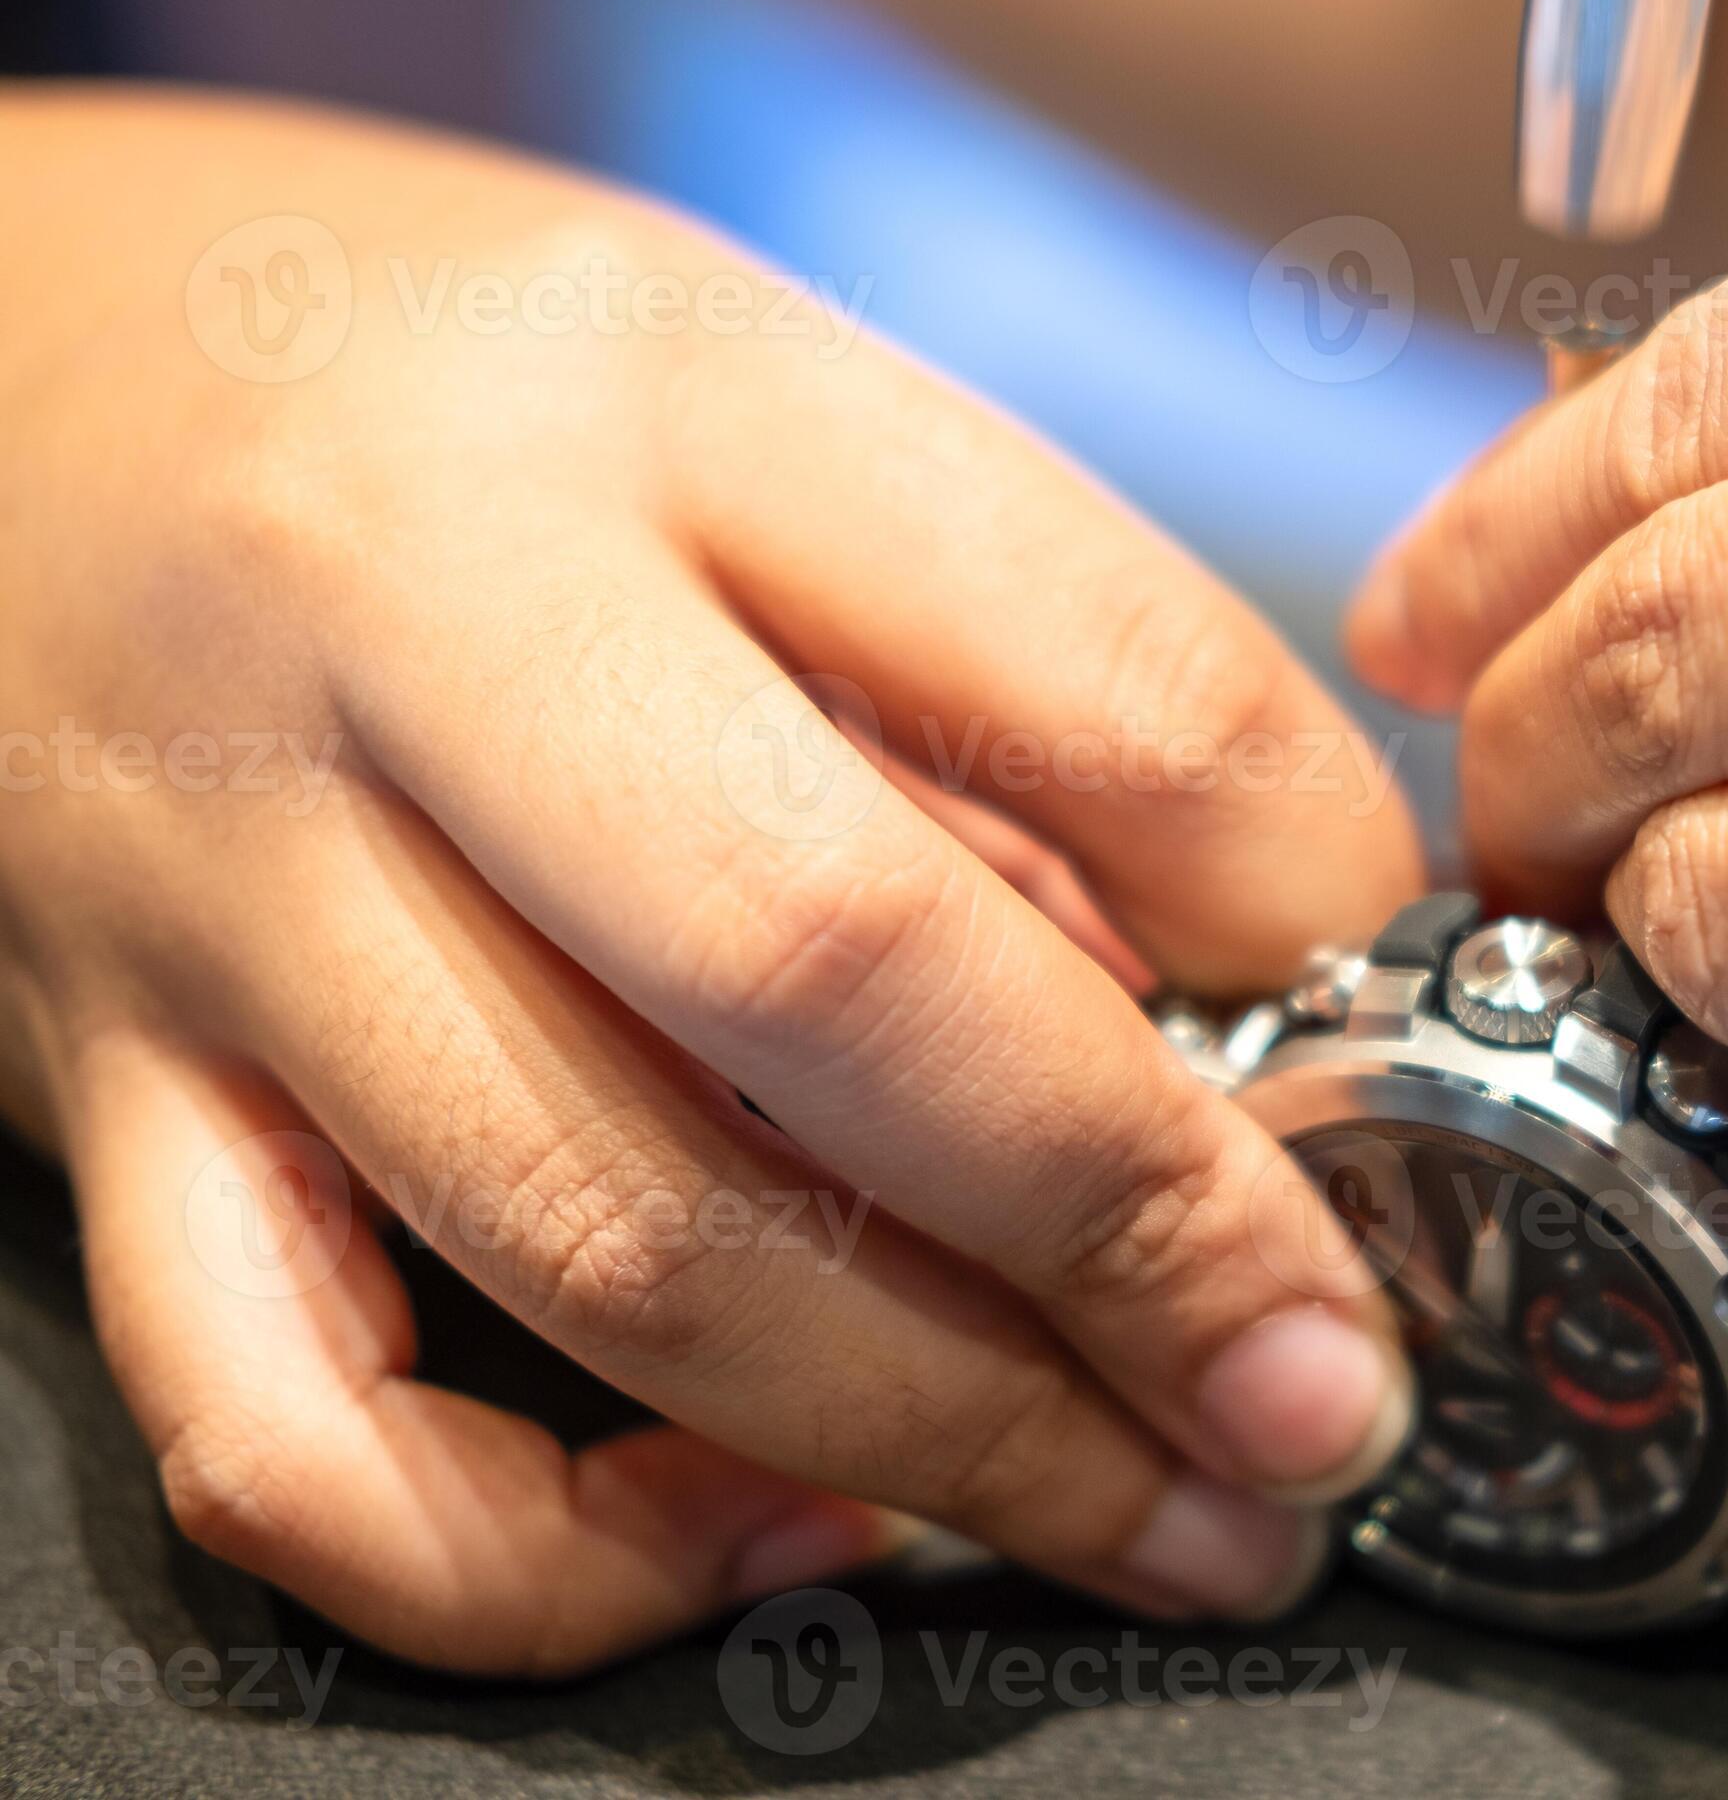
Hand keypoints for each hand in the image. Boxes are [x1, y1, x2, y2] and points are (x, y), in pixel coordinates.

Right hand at [0, 87, 1421, 1671]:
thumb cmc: (444, 380)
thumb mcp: (755, 397)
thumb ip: (995, 671)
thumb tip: (1244, 993)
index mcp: (659, 392)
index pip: (1086, 668)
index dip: (1302, 900)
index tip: (1385, 1029)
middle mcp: (409, 624)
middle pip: (831, 982)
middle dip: (1144, 1237)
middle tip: (1327, 1390)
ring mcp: (222, 891)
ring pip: (607, 1246)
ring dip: (949, 1442)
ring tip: (1170, 1514)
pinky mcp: (95, 1101)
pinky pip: (290, 1434)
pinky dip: (554, 1562)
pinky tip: (757, 1533)